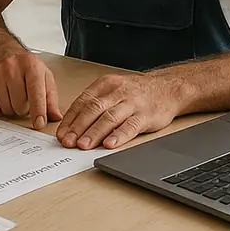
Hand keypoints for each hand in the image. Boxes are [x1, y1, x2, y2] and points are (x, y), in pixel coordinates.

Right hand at [0, 50, 61, 130]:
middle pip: (19, 104)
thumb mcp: (45, 78)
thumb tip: (56, 117)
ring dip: (12, 108)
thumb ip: (51, 99)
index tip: (39, 124)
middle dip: (24, 108)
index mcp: (31, 65)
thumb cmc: (28, 69)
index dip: (38, 110)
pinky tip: (2, 98)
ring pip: (6, 108)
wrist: (5, 54)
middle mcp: (12, 66)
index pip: (35, 92)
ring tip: (14, 96)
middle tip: (24, 98)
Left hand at [56, 73, 179, 149]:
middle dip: (78, 127)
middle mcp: (117, 92)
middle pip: (93, 109)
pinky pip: (131, 126)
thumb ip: (94, 104)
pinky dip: (119, 136)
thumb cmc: (136, 92)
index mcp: (105, 85)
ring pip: (110, 117)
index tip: (61, 134)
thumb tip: (72, 125)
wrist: (168, 88)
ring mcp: (132, 103)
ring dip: (95, 133)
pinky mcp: (146, 115)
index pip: (83, 102)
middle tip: (68, 141)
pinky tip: (110, 144)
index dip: (70, 119)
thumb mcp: (113, 90)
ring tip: (83, 145)